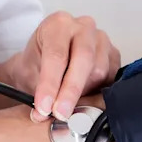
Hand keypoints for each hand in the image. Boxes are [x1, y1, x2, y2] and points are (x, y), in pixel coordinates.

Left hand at [1, 12, 120, 122]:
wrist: (45, 62)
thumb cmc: (36, 65)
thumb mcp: (27, 75)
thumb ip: (35, 93)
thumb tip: (42, 116)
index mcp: (57, 24)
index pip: (56, 54)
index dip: (50, 83)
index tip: (44, 107)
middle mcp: (83, 27)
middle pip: (83, 58)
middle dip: (71, 90)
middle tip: (61, 114)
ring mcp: (102, 39)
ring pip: (99, 70)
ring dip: (84, 93)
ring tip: (68, 105)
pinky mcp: (114, 54)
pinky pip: (111, 77)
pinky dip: (98, 93)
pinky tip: (84, 100)